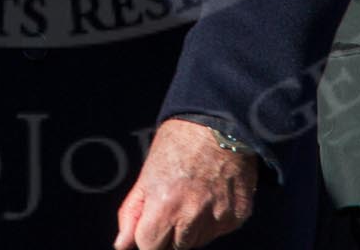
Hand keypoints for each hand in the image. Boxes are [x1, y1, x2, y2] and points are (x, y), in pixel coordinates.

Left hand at [114, 118, 257, 249]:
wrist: (220, 123)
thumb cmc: (178, 144)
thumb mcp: (147, 174)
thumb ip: (132, 213)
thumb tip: (122, 245)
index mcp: (165, 205)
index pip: (150, 247)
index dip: (148, 236)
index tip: (151, 224)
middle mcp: (193, 216)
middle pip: (176, 248)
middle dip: (171, 233)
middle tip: (175, 202)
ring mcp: (218, 218)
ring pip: (198, 241)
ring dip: (192, 228)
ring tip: (194, 195)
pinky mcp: (237, 216)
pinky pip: (219, 230)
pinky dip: (213, 219)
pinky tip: (211, 194)